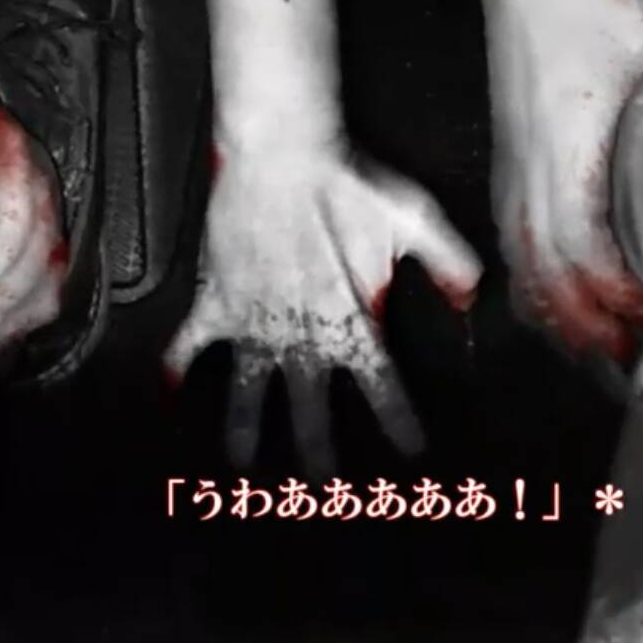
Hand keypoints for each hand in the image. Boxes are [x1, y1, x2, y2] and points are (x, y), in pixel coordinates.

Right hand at [164, 141, 481, 477]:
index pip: (382, 385)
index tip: (411, 453)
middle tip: (322, 485)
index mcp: (350, 320)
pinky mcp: (218, 300)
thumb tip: (472, 295)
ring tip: (241, 462)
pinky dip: (178, 367)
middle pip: (311, 410)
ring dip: (245, 430)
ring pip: (247, 392)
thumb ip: (446, 260)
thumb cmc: (344, 184)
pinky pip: (192, 343)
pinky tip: (171, 388)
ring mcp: (255, 321)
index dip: (398, 421)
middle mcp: (302, 333)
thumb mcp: (411, 221)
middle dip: (317, 452)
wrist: (280, 157)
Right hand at [485, 0, 642, 367]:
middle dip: (585, 318)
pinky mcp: (506, 156)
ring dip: (556, 305)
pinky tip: (549, 294)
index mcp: (565, 147)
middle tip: (628, 350)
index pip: (580, 243)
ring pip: (523, 256)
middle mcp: (529, 165)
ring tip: (592, 340)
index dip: (611, 287)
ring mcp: (512, 163)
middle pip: (546, 266)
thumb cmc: (588, 8)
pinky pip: (510, 234)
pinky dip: (529, 276)